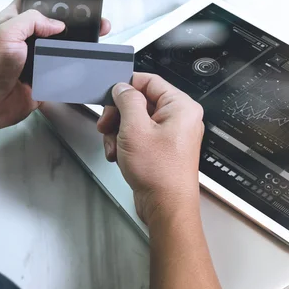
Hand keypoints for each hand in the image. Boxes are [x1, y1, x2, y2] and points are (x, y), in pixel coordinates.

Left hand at [0, 0, 111, 134]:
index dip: (53, 1)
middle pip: (54, 25)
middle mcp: (26, 38)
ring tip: (89, 42)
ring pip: (61, 48)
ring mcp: (36, 58)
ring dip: (72, 47)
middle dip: (71, 24)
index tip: (73, 1)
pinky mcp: (44, 77)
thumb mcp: (6, 33)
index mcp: (14, 21)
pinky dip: (70, 68)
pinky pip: (62, 70)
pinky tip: (79, 63)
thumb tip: (57, 24)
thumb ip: (32, 21)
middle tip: (89, 23)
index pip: (36, 3)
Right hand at [96, 73, 204, 225]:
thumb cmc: (160, 173)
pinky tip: (119, 156)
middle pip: (141, 102)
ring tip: (115, 147)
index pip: (149, 81)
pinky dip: (126, 144)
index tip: (109, 97)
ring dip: (119, 132)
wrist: (166, 206)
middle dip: (118, 115)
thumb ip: (127, 101)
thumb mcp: (134, 129)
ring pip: (136, 120)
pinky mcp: (163, 149)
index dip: (126, 87)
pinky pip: (140, 137)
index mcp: (181, 107)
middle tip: (106, 125)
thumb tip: (122, 87)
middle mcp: (180, 118)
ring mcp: (172, 134)